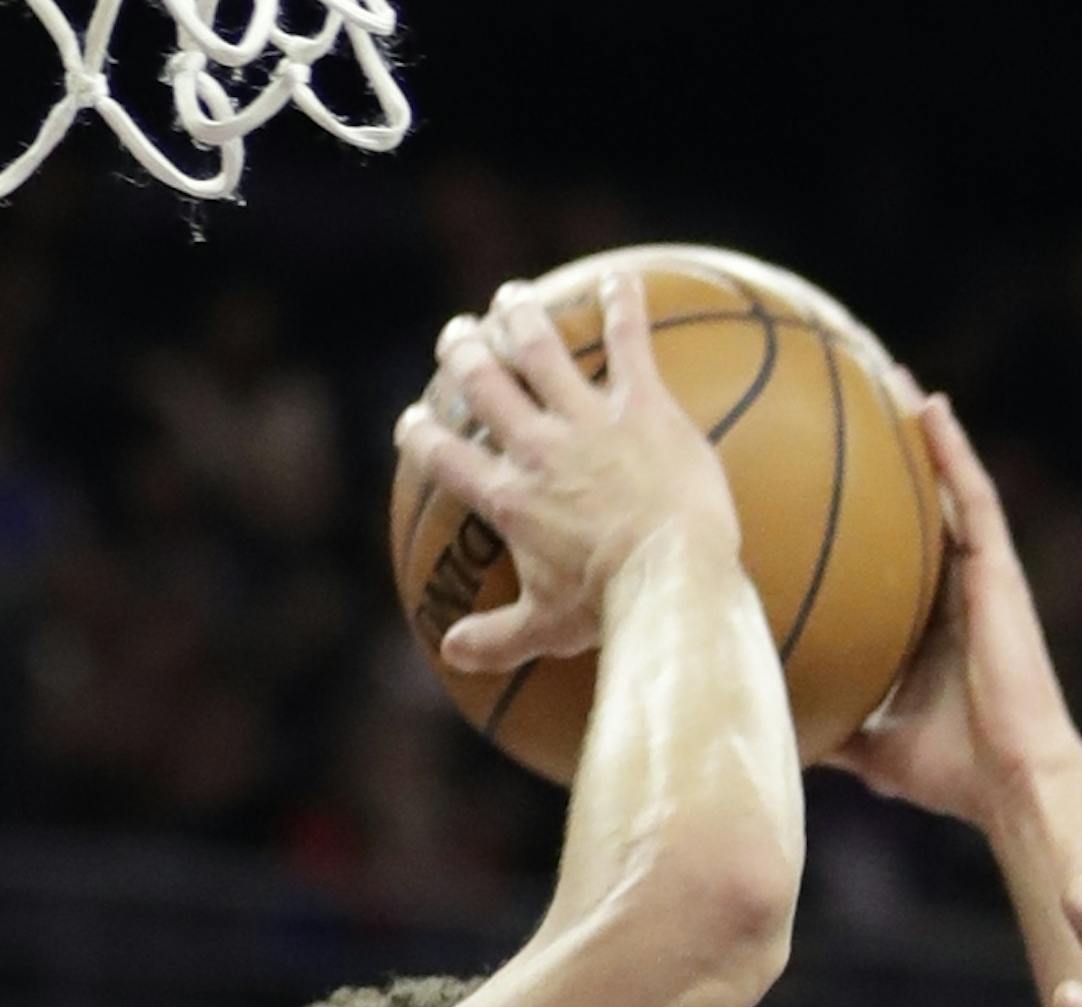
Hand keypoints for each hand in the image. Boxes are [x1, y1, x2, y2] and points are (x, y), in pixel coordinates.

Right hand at [396, 274, 743, 676]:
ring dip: (520, 317)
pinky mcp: (642, 405)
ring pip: (540, 349)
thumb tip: (453, 654)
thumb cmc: (608, 609)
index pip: (447, 457)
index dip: (422, 435)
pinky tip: (620, 278)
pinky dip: (623, 306)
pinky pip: (629, 342)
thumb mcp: (545, 630)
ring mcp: (589, 419)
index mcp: (509, 498)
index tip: (411, 421)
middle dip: (463, 354)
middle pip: (485, 386)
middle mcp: (539, 447)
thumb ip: (496, 639)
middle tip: (454, 336)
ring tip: (510, 298)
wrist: (670, 578)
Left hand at [830, 393, 1081, 828]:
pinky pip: (975, 498)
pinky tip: (927, 406)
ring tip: (888, 373)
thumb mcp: (872, 747)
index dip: (867, 513)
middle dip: (891, 452)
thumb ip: (834, 729)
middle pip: (920, 505)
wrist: (1013, 782)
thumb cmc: (953, 772)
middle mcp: (957, 591)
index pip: (894, 554)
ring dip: (921, 430)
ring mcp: (981, 577)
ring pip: (949, 485)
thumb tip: (774, 733)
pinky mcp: (1000, 572)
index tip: (822, 475)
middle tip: (850, 398)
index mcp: (931, 624)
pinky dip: (952, 451)